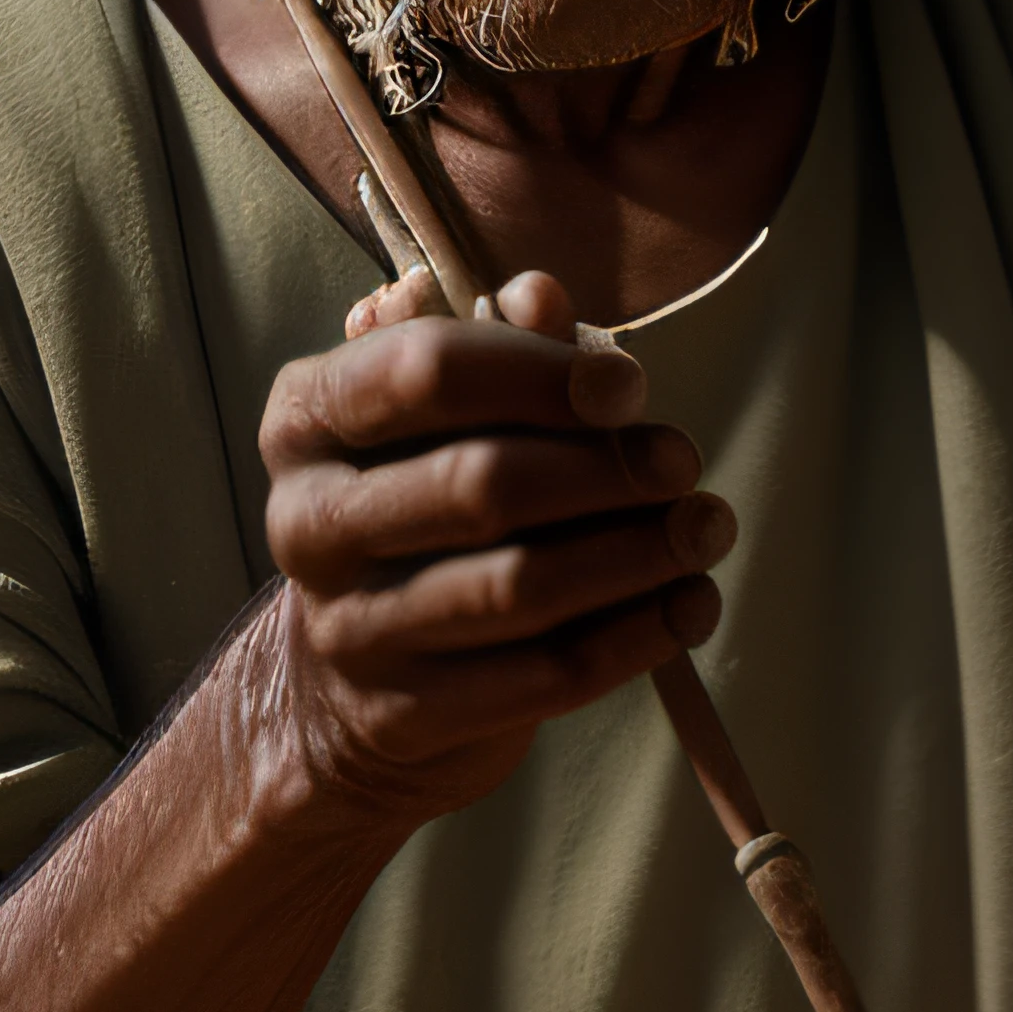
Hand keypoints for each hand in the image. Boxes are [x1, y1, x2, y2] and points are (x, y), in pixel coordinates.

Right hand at [253, 264, 733, 821]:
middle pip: (481, 483)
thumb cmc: (420, 516)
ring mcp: (352, 628)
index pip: (427, 372)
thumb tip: (541, 296)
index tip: (630, 387)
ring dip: (635, 554)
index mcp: (307, 421)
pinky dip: (636, 638)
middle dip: (604, 469)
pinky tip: (690, 605)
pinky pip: (546, 674)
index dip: (542, 373)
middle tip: (683, 462)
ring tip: (705, 530)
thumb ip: (493, 349)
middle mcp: (308, 522)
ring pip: (520, 587)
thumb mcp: (436, 421)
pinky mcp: (408, 714)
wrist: (354, 689)